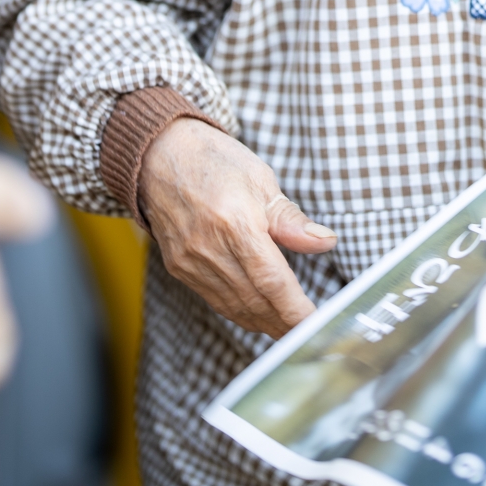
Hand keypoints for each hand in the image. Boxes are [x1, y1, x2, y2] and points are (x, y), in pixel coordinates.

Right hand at [139, 118, 335, 338]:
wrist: (160, 154)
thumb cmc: (214, 160)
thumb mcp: (261, 180)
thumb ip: (291, 220)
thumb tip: (325, 242)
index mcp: (235, 222)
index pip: (272, 280)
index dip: (296, 308)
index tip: (316, 321)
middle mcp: (209, 247)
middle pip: (254, 301)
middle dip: (284, 323)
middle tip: (309, 331)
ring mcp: (190, 261)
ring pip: (234, 307)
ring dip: (264, 323)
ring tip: (288, 330)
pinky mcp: (179, 267)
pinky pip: (214, 300)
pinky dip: (239, 312)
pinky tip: (257, 315)